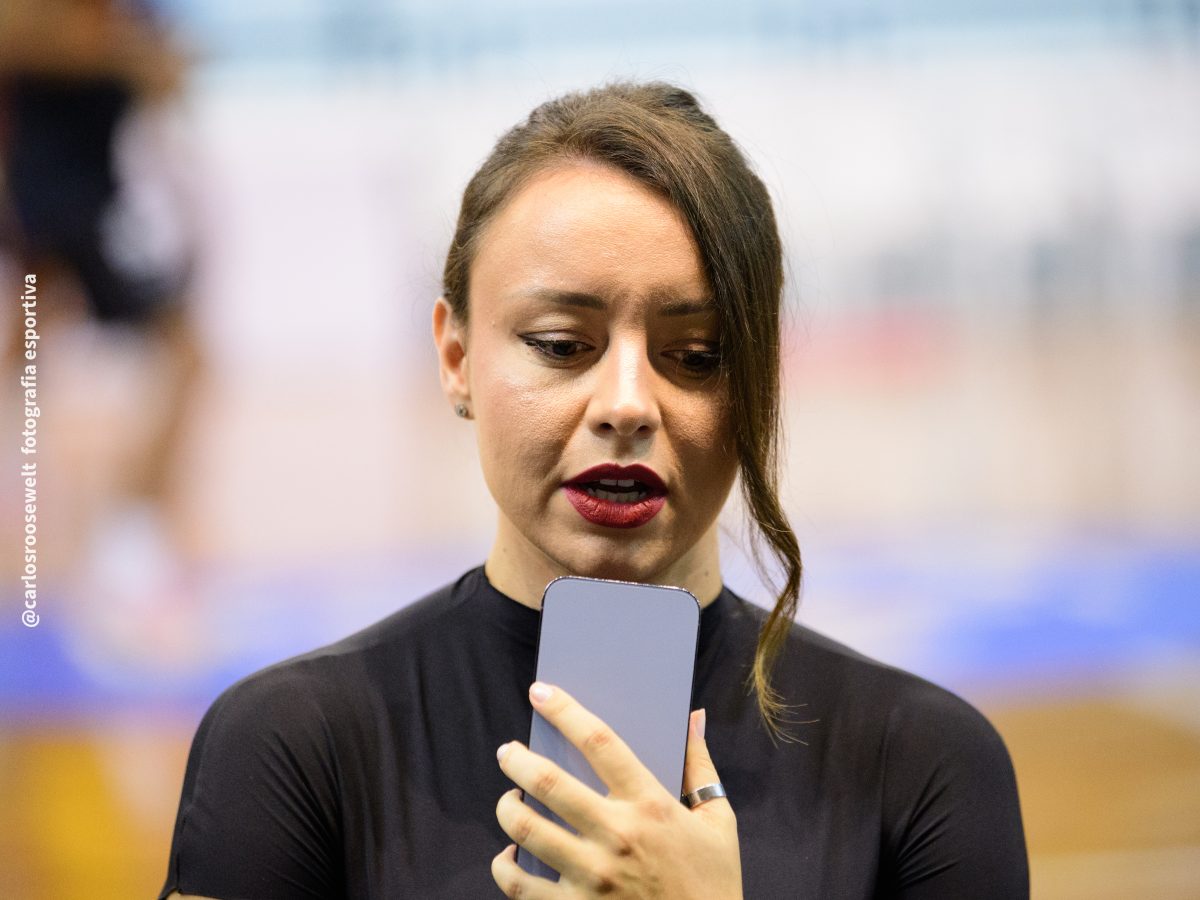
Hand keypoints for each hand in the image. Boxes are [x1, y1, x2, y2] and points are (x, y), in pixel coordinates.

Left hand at [491, 682, 741, 898]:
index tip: (541, 691)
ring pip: (527, 830)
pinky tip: (509, 855)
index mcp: (651, 804)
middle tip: (507, 752)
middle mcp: (617, 835)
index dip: (565, 710)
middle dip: (517, 759)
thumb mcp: (719, 822)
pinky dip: (505, 866)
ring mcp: (592, 877)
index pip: (600, 741)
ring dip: (507, 809)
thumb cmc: (713, 883)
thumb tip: (693, 716)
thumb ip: (699, 766)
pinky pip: (520, 886)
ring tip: (508, 801)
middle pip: (548, 782)